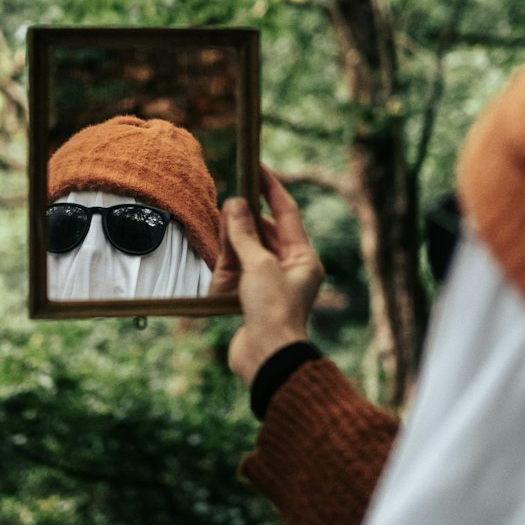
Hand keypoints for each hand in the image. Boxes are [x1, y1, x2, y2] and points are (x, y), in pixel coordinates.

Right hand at [209, 165, 324, 385]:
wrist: (267, 357)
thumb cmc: (272, 311)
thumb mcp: (259, 265)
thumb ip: (244, 234)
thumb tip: (234, 205)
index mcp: (304, 258)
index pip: (288, 213)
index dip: (272, 188)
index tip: (257, 167)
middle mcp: (292, 269)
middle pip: (270, 231)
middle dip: (250, 213)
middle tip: (232, 194)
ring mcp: (273, 283)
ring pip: (255, 247)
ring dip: (240, 233)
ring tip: (224, 214)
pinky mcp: (256, 298)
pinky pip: (244, 266)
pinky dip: (233, 254)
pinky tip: (221, 244)